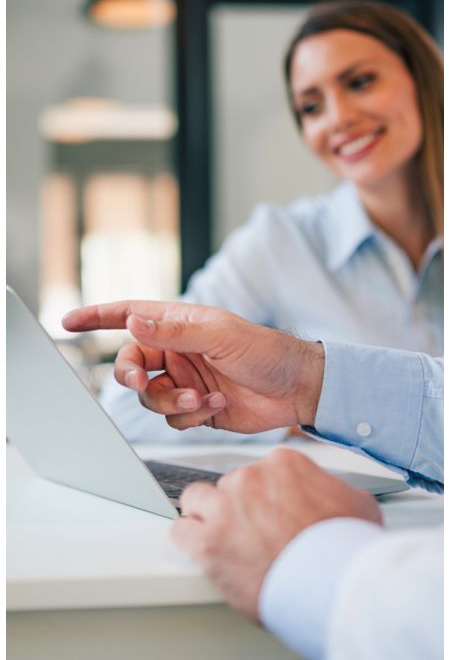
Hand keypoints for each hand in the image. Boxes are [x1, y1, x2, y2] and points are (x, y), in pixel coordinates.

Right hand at [62, 300, 323, 432]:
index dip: (97, 317)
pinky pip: (173, 418)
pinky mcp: (196, 407)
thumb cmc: (264, 350)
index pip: (129, 316)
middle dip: (133, 377)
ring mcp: (185, 380)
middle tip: (141, 381)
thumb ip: (174, 332)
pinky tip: (217, 404)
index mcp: (179, 325)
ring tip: (203, 397)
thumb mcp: (219, 335)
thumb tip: (133, 323)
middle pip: (132, 365)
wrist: (295, 388)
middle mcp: (177, 352)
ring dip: (172, 401)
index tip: (69, 321)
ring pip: (151, 397)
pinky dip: (191, 415)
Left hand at [171, 448, 382, 619]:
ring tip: (222, 539)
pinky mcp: (209, 540)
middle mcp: (250, 478)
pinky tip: (202, 549)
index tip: (268, 513)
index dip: (263, 496)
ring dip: (206, 517)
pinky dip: (189, 540)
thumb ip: (331, 489)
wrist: (334, 580)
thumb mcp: (355, 501)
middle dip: (236, 507)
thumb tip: (330, 493)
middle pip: (229, 485)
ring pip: (197, 500)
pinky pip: (181, 530)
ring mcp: (226, 507)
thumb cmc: (347, 545)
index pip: (259, 472)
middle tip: (251, 533)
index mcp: (282, 463)